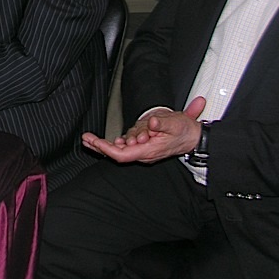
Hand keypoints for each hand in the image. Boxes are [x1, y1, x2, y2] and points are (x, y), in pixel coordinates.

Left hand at [83, 97, 206, 164]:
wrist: (193, 137)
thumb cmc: (184, 131)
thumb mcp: (176, 123)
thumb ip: (162, 123)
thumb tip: (151, 123)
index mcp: (149, 150)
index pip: (123, 155)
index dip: (108, 149)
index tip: (96, 142)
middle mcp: (144, 153)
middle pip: (117, 154)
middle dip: (100, 146)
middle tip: (86, 139)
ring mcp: (143, 150)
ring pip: (120, 150)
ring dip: (104, 144)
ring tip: (89, 139)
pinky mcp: (143, 145)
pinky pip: (125, 147)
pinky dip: (114, 143)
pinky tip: (104, 140)